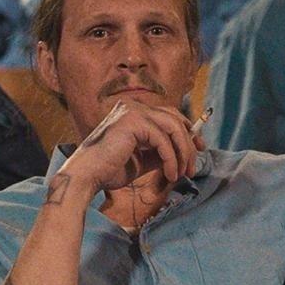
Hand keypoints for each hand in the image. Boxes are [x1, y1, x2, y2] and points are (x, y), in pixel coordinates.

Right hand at [60, 100, 203, 194]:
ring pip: (172, 127)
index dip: (187, 130)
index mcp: (132, 113)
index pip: (168, 114)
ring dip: (182, 152)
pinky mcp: (132, 122)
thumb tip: (184, 152)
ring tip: (182, 173)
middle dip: (189, 142)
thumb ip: (159, 152)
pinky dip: (170, 159)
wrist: (86, 177)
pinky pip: (163, 140)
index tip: (198, 148)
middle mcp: (132, 107)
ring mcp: (132, 112)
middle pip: (174, 118)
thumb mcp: (141, 160)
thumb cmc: (108, 170)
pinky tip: (170, 174)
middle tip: (193, 165)